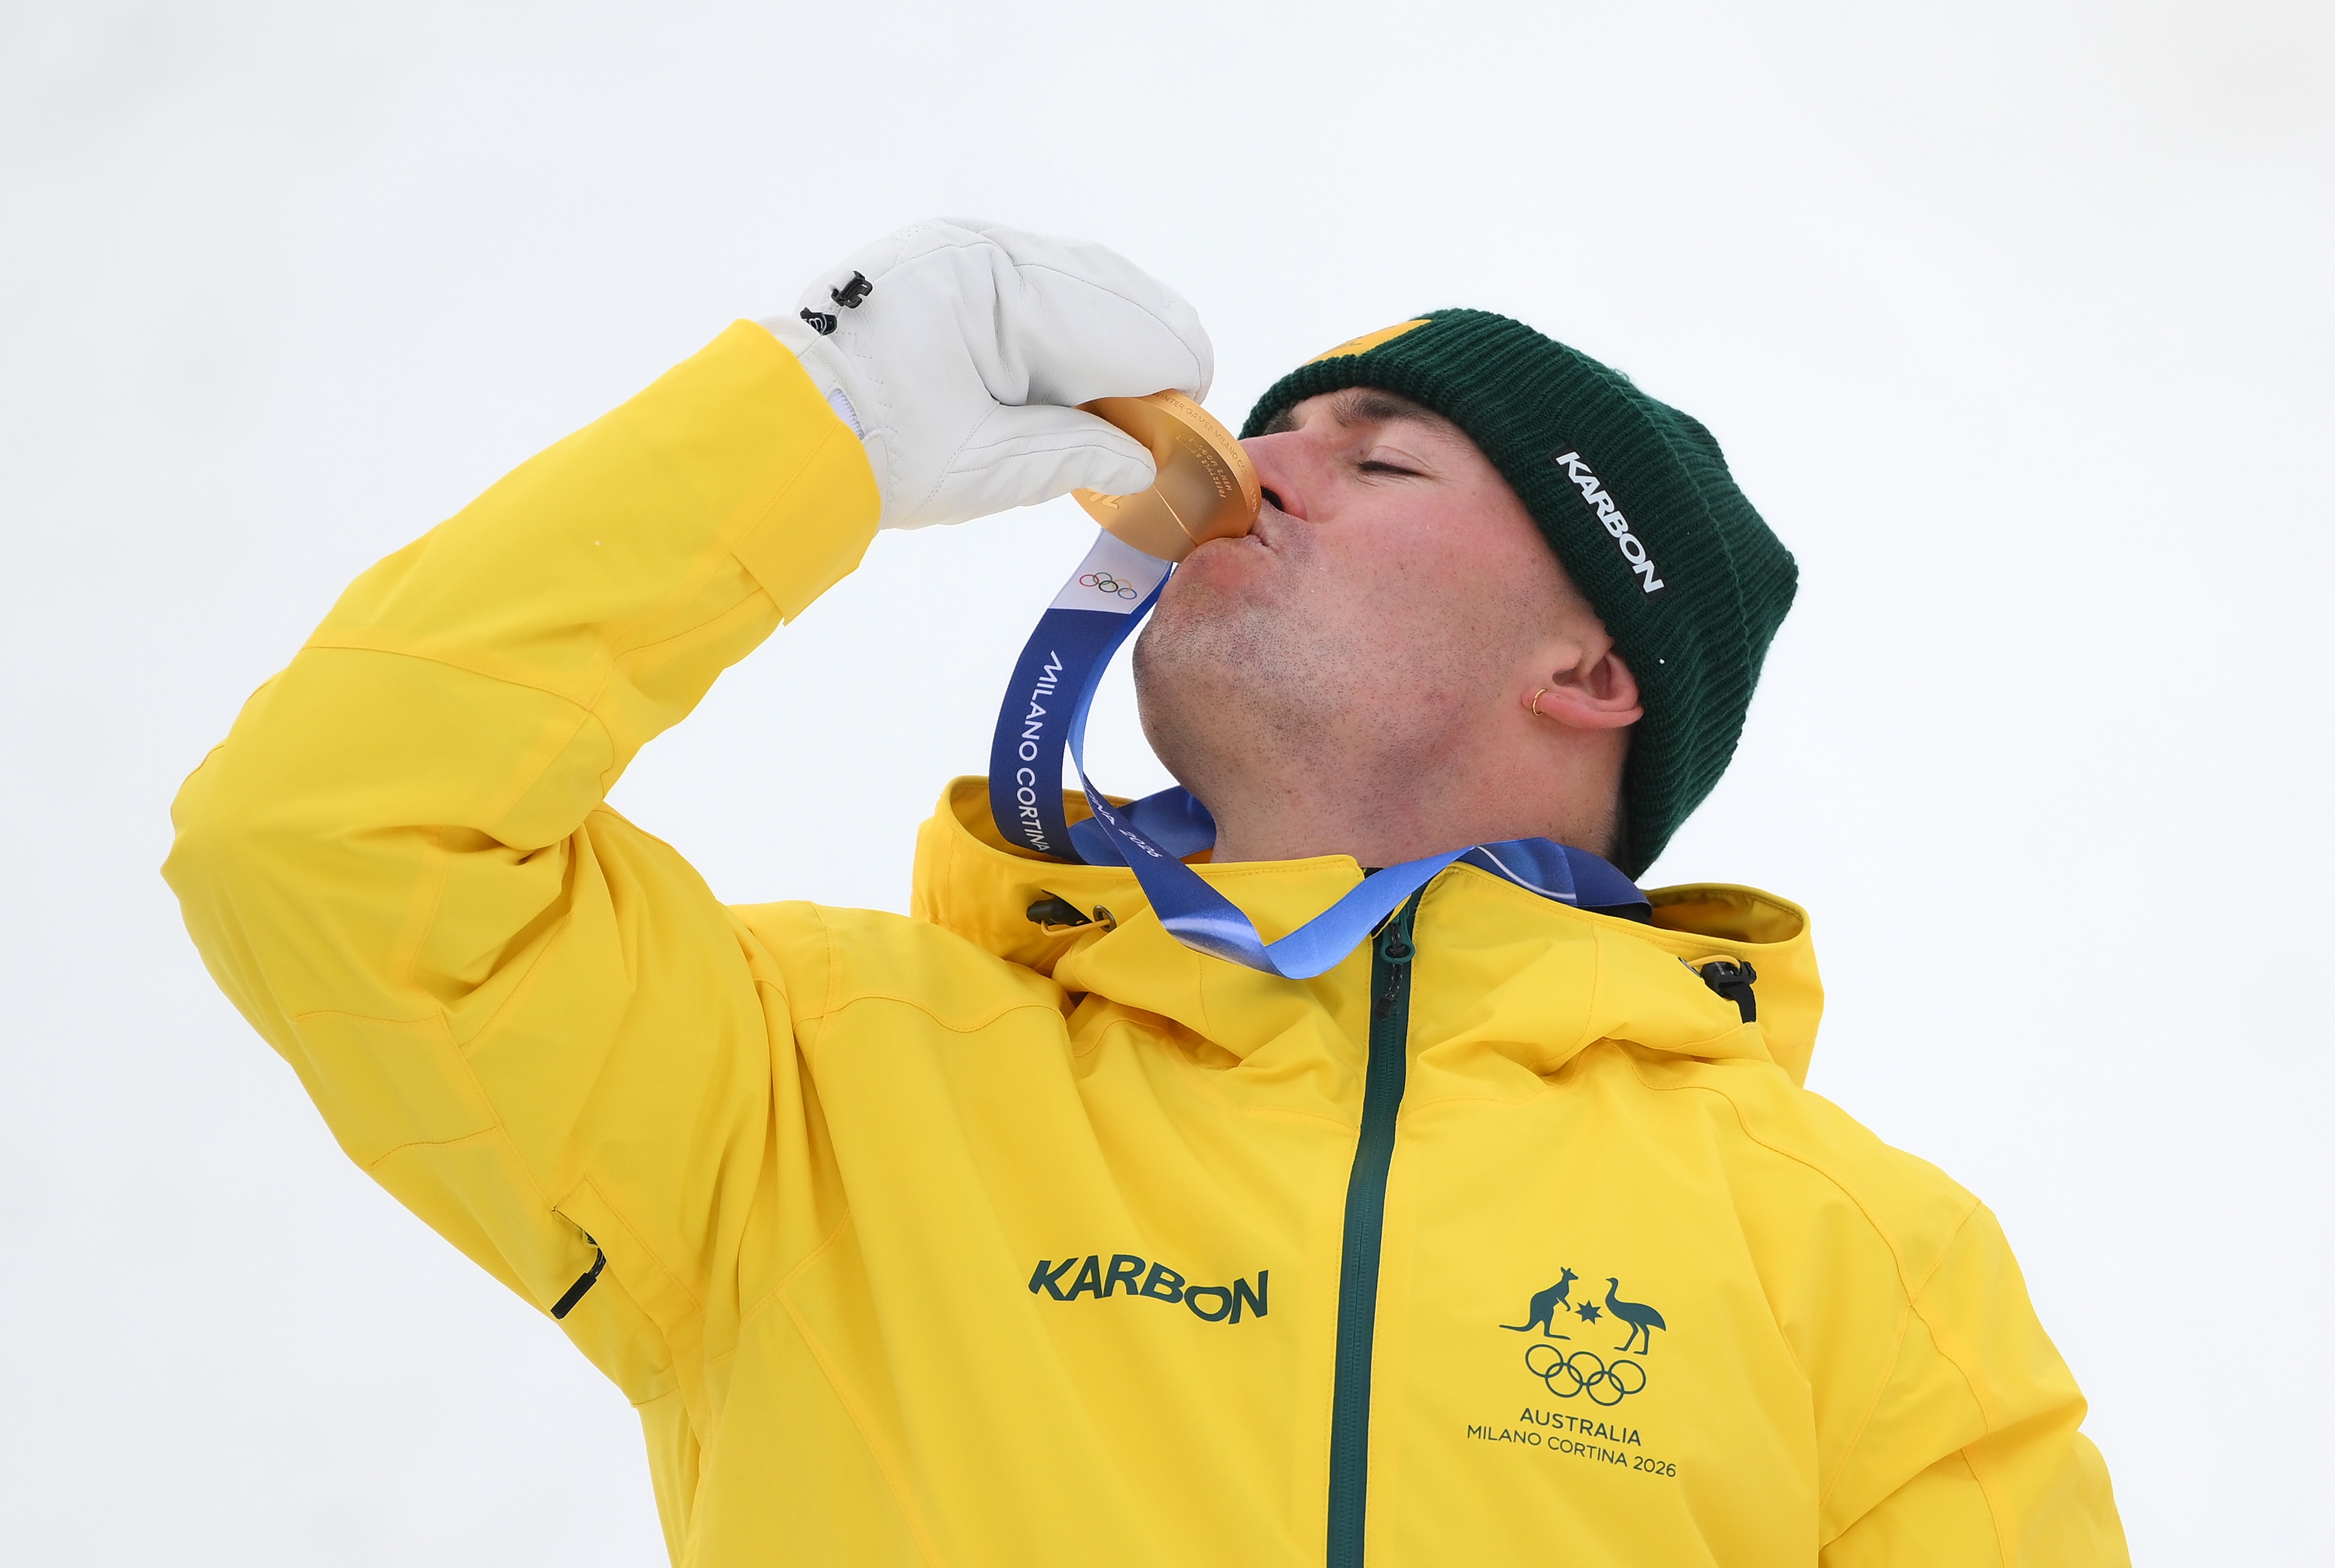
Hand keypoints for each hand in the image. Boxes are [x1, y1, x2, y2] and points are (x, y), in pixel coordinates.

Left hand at [762, 218, 1213, 530]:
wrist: (782, 433)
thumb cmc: (879, 453)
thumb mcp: (991, 468)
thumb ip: (1083, 454)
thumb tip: (1144, 456)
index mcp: (1000, 290)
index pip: (1129, 324)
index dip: (1173, 381)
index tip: (1182, 437)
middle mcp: (987, 250)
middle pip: (1115, 290)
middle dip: (1146, 358)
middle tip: (1159, 428)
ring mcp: (967, 248)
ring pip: (1083, 281)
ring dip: (1109, 343)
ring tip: (1113, 413)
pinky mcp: (953, 263)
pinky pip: (1042, 283)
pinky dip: (1069, 329)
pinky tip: (1068, 381)